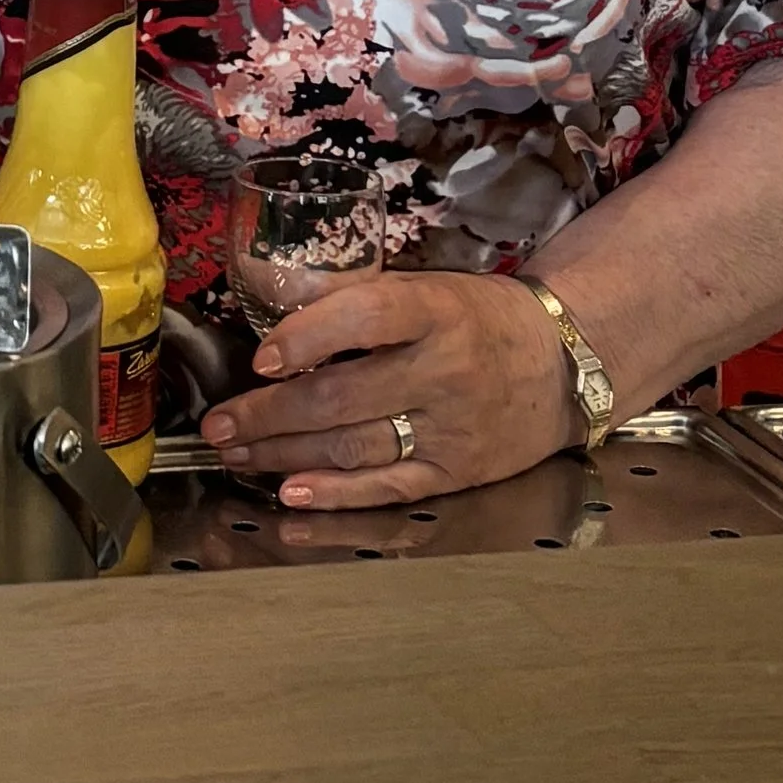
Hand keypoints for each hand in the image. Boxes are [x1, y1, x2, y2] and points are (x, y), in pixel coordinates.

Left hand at [198, 269, 577, 509]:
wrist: (564, 363)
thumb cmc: (479, 319)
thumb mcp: (429, 289)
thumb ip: (361, 302)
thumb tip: (279, 312)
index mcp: (438, 311)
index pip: (365, 318)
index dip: (307, 337)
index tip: (261, 359)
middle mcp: (445, 371)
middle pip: (343, 397)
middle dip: (268, 414)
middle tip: (218, 424)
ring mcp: (452, 428)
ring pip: (353, 446)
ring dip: (284, 454)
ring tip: (237, 453)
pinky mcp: (456, 472)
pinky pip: (387, 486)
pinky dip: (334, 493)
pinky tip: (291, 492)